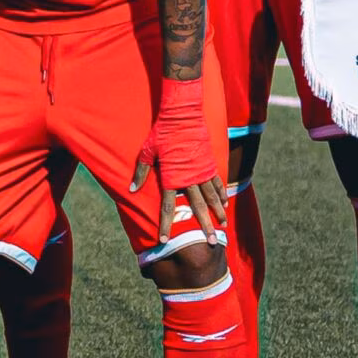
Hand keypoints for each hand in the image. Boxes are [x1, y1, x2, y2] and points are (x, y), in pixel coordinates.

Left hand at [130, 76, 224, 248]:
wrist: (183, 116)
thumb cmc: (161, 133)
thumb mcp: (147, 152)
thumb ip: (141, 172)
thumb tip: (132, 189)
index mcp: (171, 178)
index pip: (167, 207)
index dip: (165, 224)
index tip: (164, 240)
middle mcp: (189, 179)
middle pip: (197, 208)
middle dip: (204, 226)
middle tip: (212, 242)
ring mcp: (202, 172)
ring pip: (212, 198)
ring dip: (218, 213)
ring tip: (223, 226)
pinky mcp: (210, 164)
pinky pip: (217, 184)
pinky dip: (221, 195)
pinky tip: (225, 204)